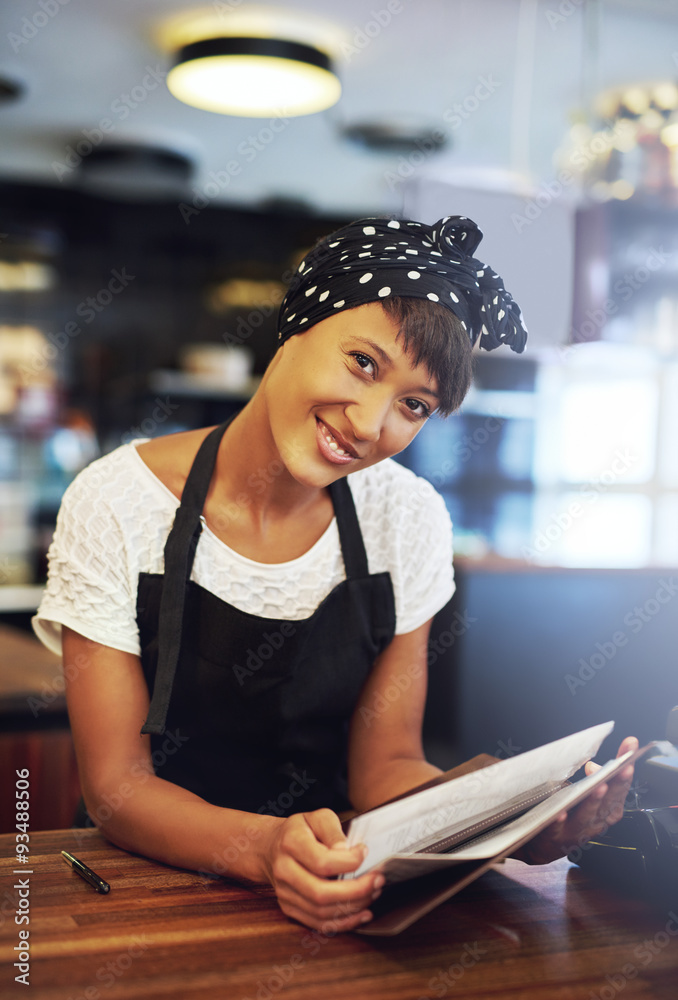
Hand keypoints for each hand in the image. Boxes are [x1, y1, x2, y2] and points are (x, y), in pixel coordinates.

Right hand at [261, 808, 383, 931]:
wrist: (271, 847)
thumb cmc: (301, 830)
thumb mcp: (317, 817)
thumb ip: (333, 831)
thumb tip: (347, 852)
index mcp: (291, 843)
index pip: (321, 862)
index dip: (349, 862)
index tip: (365, 852)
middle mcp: (284, 871)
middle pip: (321, 892)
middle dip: (356, 890)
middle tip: (378, 880)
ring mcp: (285, 893)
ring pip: (321, 911)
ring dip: (353, 906)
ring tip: (374, 893)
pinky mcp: (289, 908)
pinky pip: (318, 923)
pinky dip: (343, 923)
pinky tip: (362, 913)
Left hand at [517, 735, 638, 864]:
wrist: (541, 845)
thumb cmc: (567, 816)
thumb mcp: (585, 797)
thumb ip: (592, 779)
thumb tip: (593, 767)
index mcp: (604, 812)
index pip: (619, 790)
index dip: (626, 772)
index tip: (631, 749)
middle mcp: (594, 824)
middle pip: (609, 804)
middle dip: (617, 786)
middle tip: (622, 769)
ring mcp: (575, 832)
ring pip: (586, 818)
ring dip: (593, 802)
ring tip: (598, 786)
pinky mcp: (553, 839)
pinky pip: (556, 830)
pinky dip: (559, 822)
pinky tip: (560, 812)